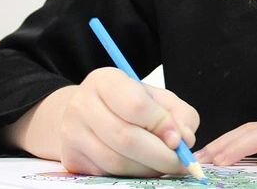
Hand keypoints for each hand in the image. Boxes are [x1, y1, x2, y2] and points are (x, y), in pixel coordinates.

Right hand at [9, 67, 200, 176]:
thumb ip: (178, 114)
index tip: (180, 139)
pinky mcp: (71, 159)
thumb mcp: (156, 98)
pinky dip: (132, 175)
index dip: (162, 125)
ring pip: (116, 161)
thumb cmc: (127, 104)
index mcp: (105, 80)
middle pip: (126, 138)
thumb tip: (185, 139)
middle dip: (160, 155)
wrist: (85, 115)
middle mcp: (82, 105)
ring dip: (148, 169)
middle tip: (181, 163)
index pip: (136, 105)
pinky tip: (144, 167)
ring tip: (164, 165)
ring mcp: (72, 133)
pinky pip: (107, 174)